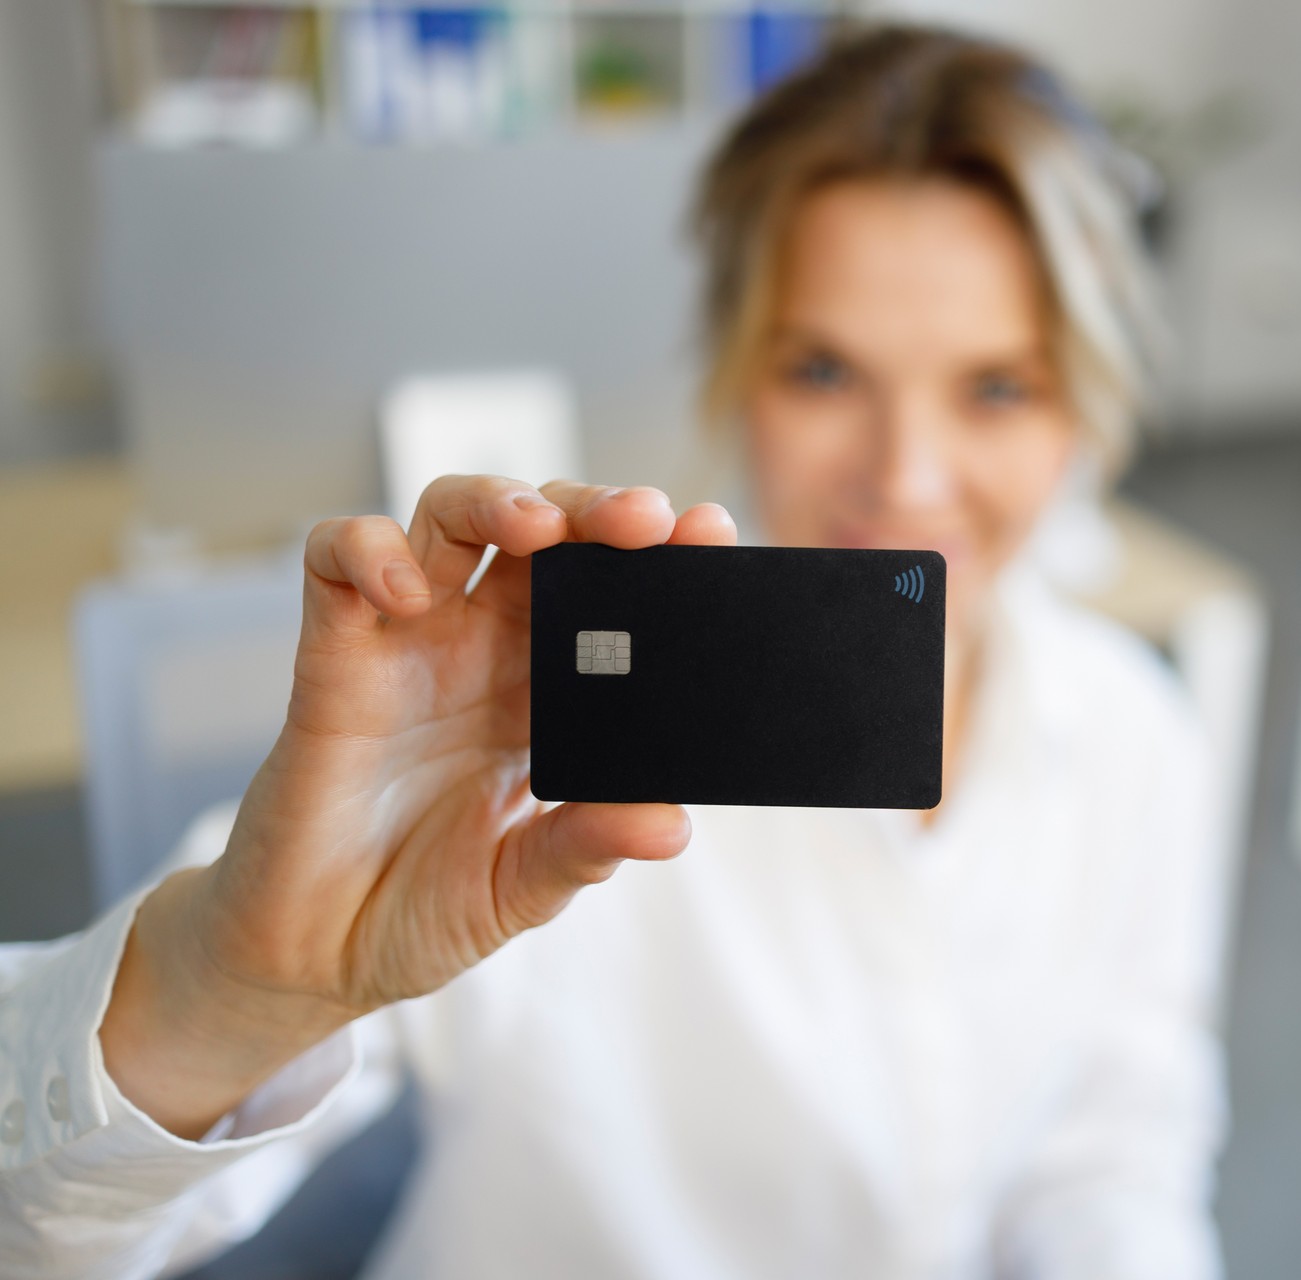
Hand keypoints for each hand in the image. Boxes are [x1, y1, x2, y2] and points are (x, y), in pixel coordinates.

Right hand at [101, 477, 735, 1135]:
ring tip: (537, 526)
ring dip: (494, 501)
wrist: (316, 956)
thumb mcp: (523, 887)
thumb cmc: (423, 905)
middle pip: (541, 530)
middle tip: (642, 521)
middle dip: (592, 508)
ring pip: (448, 519)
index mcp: (551, 689)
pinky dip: (368, 553)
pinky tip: (409, 594)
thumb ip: (586, 847)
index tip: (711, 535)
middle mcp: (485, 648)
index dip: (658, 556)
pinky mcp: (331, 656)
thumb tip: (670, 825)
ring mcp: (408, 643)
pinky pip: (335, 563)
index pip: (612, 591)